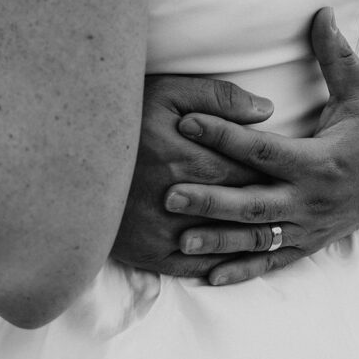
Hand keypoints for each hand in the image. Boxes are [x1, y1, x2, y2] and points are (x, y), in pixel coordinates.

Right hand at [110, 76, 274, 275]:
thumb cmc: (121, 118)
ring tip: (274, 227)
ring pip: (225, 240)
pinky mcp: (148, 253)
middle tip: (292, 198)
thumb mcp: (166, 93)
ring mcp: (164, 231)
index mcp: (191, 158)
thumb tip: (266, 111)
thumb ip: (218, 97)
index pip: (251, 169)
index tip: (292, 169)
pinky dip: (220, 262)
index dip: (275, 171)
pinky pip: (195, 265)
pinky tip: (238, 257)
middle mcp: (181, 200)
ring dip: (251, 236)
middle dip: (270, 202)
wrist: (65, 155)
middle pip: (242, 205)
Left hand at [165, 8, 358, 285]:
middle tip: (169, 194)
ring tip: (177, 239)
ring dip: (218, 240)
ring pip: (258, 238)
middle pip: (254, 202)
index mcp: (322, 161)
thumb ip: (335, 55)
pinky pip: (272, 262)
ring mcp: (309, 227)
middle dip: (211, 200)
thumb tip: (320, 10)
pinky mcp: (307, 244)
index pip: (264, 149)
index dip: (224, 134)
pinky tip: (207, 277)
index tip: (186, 121)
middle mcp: (313, 199)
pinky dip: (242, 271)